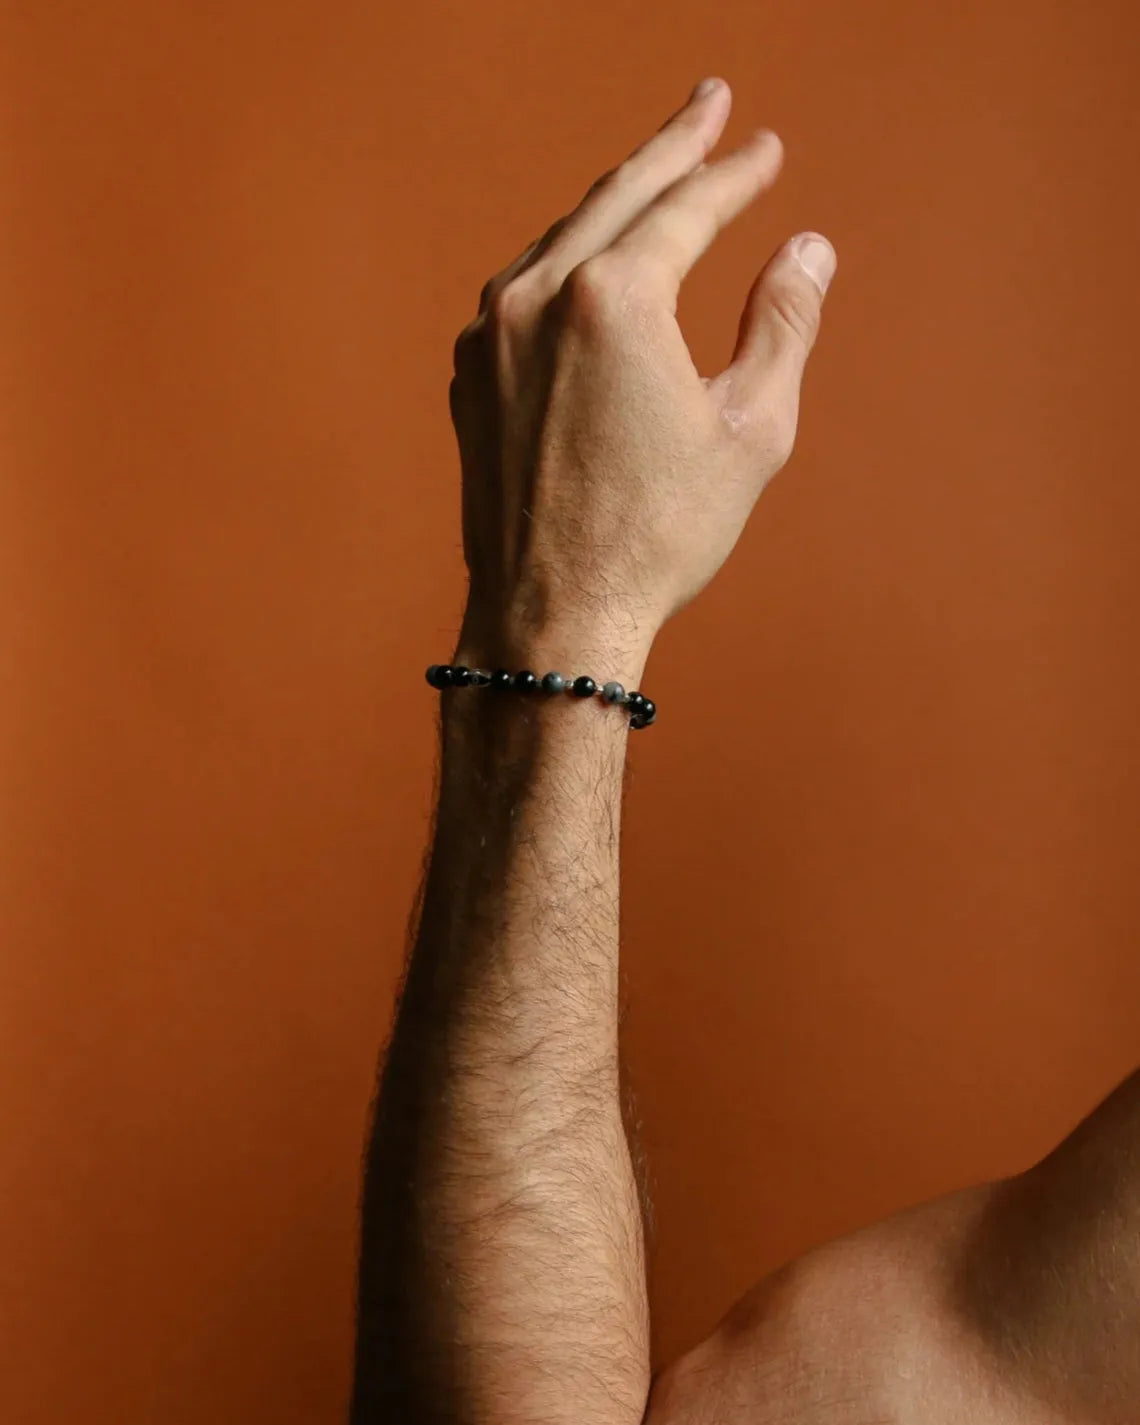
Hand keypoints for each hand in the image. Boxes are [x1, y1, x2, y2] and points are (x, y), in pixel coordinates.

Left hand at [450, 77, 835, 672]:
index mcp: (613, 300)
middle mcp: (536, 297)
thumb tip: (807, 248)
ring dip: (613, 201)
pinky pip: (522, 289)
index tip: (766, 148)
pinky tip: (589, 265)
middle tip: (711, 104)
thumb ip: (783, 323)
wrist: (553, 614)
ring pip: (560, 237)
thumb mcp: (751, 429)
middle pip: (616, 193)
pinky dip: (565, 261)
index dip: (735, 173)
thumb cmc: (657, 535)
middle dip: (672, 146)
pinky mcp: (469, 375)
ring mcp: (490, 335)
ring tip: (656, 177)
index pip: (687, 206)